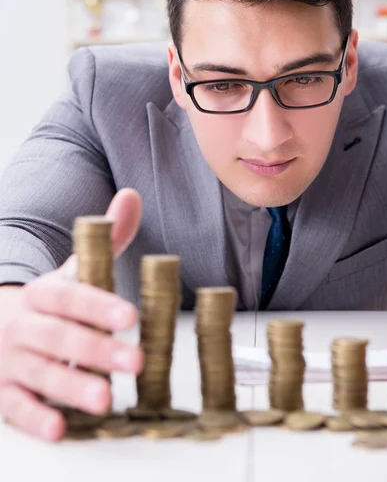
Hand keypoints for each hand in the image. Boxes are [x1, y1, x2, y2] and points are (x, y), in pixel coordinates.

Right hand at [0, 188, 143, 441]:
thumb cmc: (46, 301)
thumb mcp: (69, 271)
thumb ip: (104, 240)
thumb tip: (132, 196)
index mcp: (42, 293)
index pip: (69, 296)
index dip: (98, 305)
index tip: (131, 317)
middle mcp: (24, 325)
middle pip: (59, 336)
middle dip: (96, 349)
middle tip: (135, 361)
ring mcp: (10, 360)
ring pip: (40, 372)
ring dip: (71, 386)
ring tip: (105, 400)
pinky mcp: (1, 391)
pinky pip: (15, 407)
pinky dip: (35, 418)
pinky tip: (59, 428)